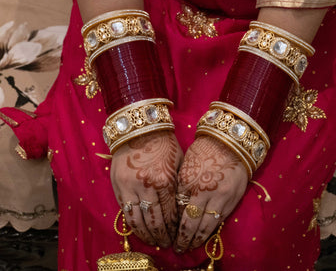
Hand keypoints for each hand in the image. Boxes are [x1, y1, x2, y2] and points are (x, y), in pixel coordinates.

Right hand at [111, 131, 182, 247]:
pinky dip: (132, 223)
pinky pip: (125, 211)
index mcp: (164, 180)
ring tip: (153, 242)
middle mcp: (146, 186)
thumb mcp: (178, 163)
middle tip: (166, 245)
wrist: (140, 128)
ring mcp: (129, 186)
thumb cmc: (164, 143)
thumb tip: (180, 210)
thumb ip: (178, 187)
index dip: (172, 228)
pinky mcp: (117, 185)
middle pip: (154, 220)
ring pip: (137, 219)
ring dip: (145, 234)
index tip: (176, 236)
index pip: (169, 213)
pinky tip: (138, 230)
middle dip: (161, 235)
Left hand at [174, 136, 247, 251]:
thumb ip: (181, 190)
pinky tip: (206, 235)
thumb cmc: (204, 151)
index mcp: (190, 182)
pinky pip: (221, 219)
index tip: (169, 237)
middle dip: (185, 239)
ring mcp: (222, 197)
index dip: (175, 228)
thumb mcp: (186, 168)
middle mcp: (206, 192)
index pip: (180, 212)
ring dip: (199, 238)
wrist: (231, 142)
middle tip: (178, 249)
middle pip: (194, 223)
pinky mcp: (234, 199)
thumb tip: (176, 212)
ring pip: (209, 225)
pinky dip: (212, 229)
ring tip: (191, 246)